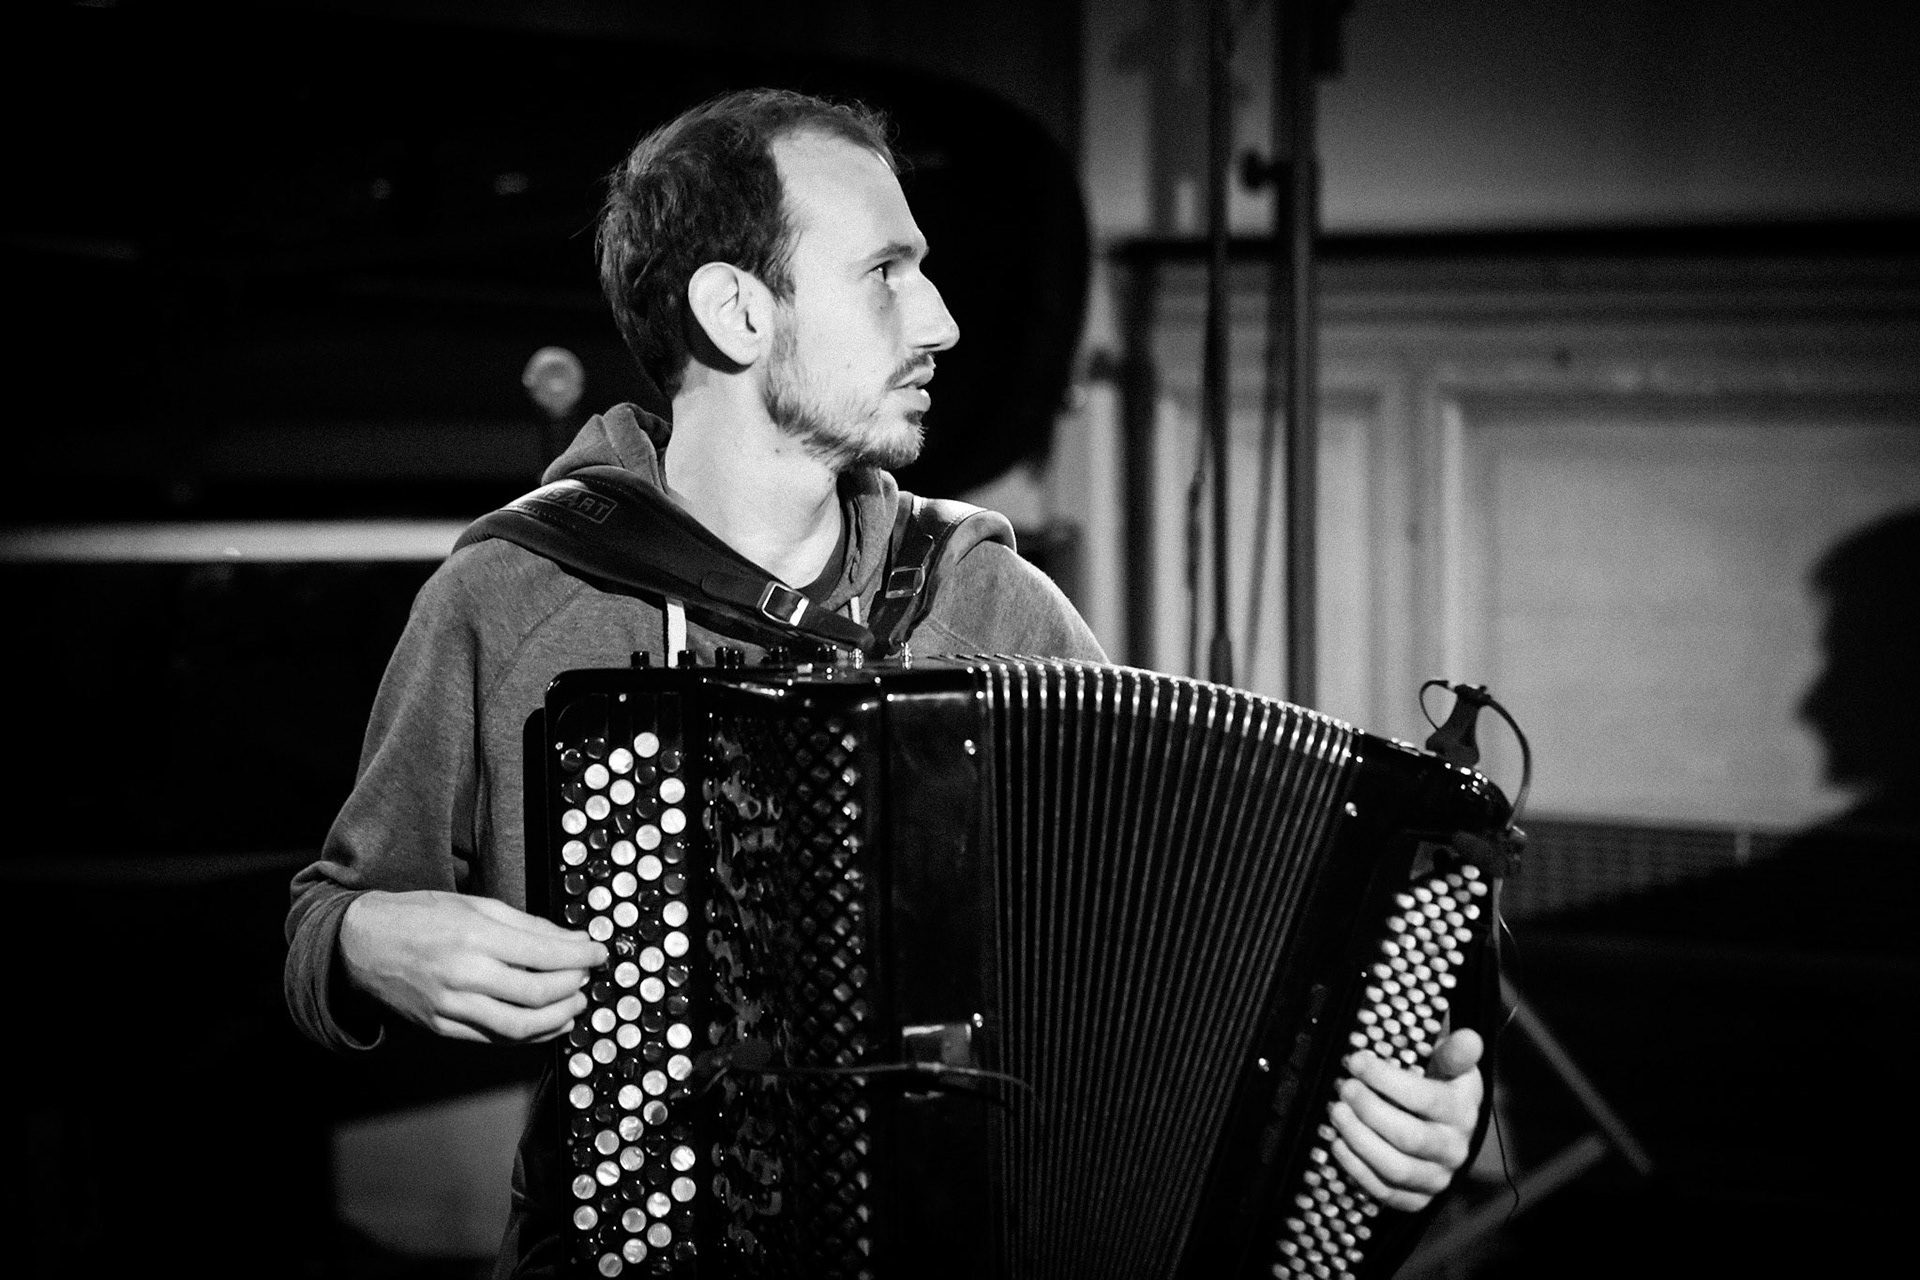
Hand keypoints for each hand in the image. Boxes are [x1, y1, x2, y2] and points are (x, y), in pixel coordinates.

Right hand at [339, 889, 607, 1043]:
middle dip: (574, 987)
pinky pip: (495, 1038)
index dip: (581, 956)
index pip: (544, 953)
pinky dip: (528, 1035)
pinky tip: (546, 1024)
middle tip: (588, 978)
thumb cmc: (416, 917)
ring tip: (575, 1003)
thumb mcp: (473, 904)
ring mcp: (451, 1007)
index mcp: (474, 936)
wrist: (356, 946)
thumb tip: (573, 940)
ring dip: (558, 1018)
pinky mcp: (442, 1028)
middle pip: (538, 993)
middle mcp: (463, 975)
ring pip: (520, 1026)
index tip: (600, 953)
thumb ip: (526, 925)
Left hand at [1326, 1029, 1483, 1211]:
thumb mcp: (1451, 1066)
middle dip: (1369, 1111)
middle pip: (1408, 1137)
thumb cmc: (1441, 1087)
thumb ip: (1455, 1052)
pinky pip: (1386, 1193)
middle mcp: (1455, 1149)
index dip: (1387, 1080)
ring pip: (1396, 1168)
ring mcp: (1438, 1178)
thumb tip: (1469, 1038)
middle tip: (1344, 1088)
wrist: (1450, 1132)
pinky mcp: (1419, 1199)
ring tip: (1335, 1113)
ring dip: (1359, 1140)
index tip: (1356, 1061)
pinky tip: (1337, 1144)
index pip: (1425, 1098)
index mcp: (1462, 1111)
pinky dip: (1357, 1170)